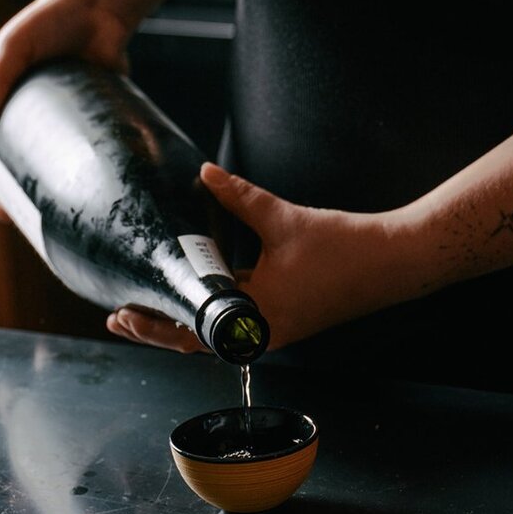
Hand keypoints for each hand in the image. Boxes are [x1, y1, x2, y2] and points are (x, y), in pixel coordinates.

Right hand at [0, 0, 131, 221]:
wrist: (97, 13)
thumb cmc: (49, 23)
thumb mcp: (14, 46)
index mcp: (9, 114)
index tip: (0, 212)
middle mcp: (37, 127)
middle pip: (24, 177)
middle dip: (24, 207)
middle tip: (34, 230)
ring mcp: (67, 130)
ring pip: (59, 176)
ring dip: (59, 202)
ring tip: (68, 225)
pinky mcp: (97, 127)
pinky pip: (93, 161)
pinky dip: (93, 182)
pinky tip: (100, 201)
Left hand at [107, 163, 401, 353]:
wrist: (392, 262)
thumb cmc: (342, 246)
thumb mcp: (282, 219)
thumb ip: (238, 197)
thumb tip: (205, 172)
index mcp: (257, 316)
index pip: (191, 333)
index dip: (153, 325)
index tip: (122, 312)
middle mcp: (263, 332)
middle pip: (196, 341)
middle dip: (158, 328)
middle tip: (120, 315)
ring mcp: (275, 330)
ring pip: (216, 334)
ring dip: (182, 322)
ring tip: (148, 306)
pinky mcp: (286, 320)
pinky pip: (237, 324)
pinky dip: (210, 314)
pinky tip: (197, 293)